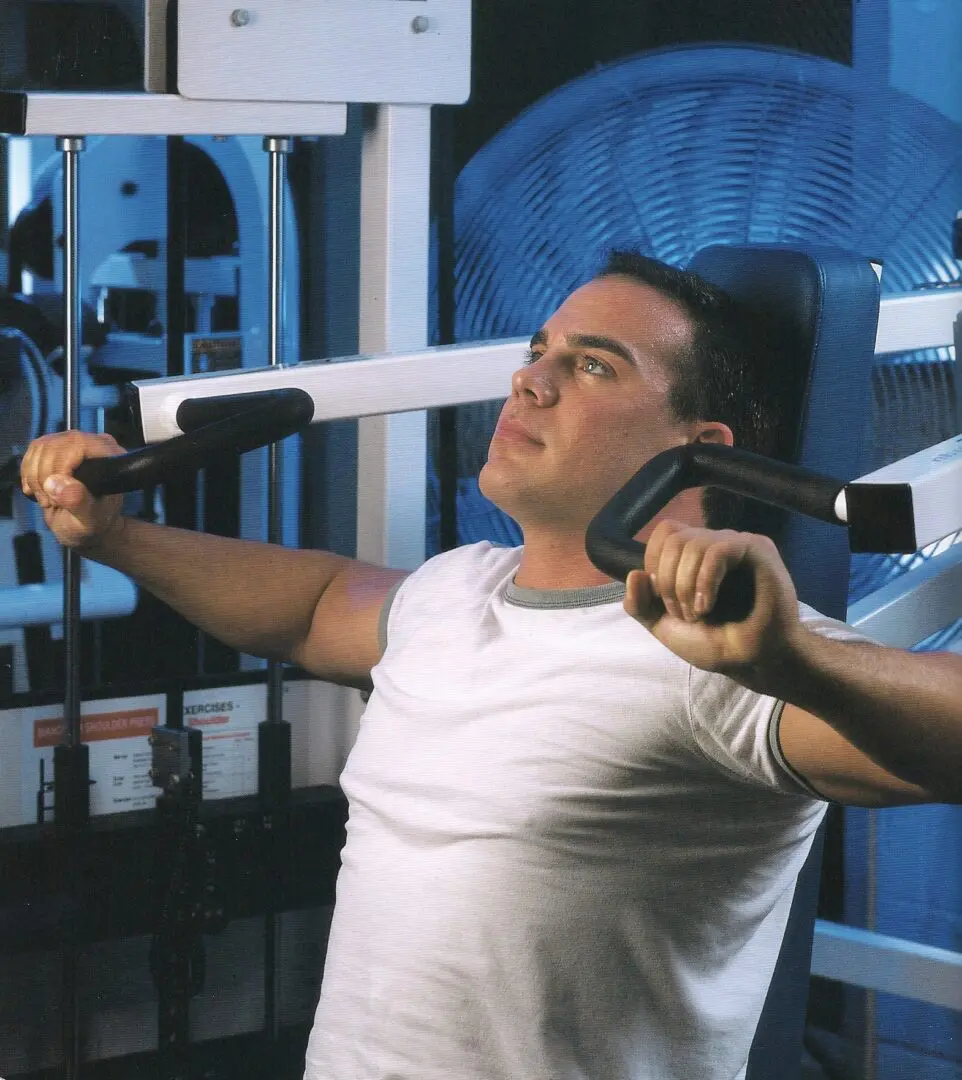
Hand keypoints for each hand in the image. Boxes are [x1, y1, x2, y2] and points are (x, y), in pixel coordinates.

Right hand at [20, 431, 124, 549]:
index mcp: (110, 456)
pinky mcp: (59, 447)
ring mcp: (75, 444)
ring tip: (46, 499)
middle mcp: (95, 444)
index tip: (56, 496)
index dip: (59, 467)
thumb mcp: (88, 521)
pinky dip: (29, 473)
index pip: (77, 444)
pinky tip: (39, 491)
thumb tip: (56, 482)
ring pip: (40, 446)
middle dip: (43, 476)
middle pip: (55, 444)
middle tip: (49, 503)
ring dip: (34, 477)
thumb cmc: (92, 525)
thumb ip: (77, 502)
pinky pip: (34, 451)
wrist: (84, 526)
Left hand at [624, 520, 801, 678]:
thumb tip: (635, 574)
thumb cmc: (713, 644)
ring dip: (685, 586)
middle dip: (668, 581)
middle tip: (683, 614)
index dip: (654, 562)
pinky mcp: (757, 550)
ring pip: (693, 543)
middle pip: (673, 537)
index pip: (665, 533)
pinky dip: (705, 581)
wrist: (749, 663)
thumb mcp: (663, 626)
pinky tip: (708, 606)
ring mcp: (736, 545)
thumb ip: (640, 604)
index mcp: (694, 555)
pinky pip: (718, 550)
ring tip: (698, 613)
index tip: (663, 598)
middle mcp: (714, 544)